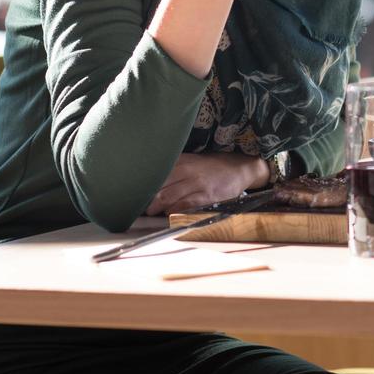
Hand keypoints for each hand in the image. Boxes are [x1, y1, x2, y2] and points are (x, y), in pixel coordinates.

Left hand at [144, 152, 269, 215]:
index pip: (156, 173)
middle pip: (159, 187)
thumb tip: (151, 177)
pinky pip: (184, 206)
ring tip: (151, 212)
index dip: (143, 184)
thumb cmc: (213, 166)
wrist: (240, 168)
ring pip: (168, 197)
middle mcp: (188, 171)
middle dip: (147, 200)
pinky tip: (168, 214)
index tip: (133, 192)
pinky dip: (173, 212)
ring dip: (156, 208)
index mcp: (182, 161)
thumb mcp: (193, 160)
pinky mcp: (206, 197)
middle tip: (139, 206)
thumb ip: (174, 166)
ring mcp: (197, 184)